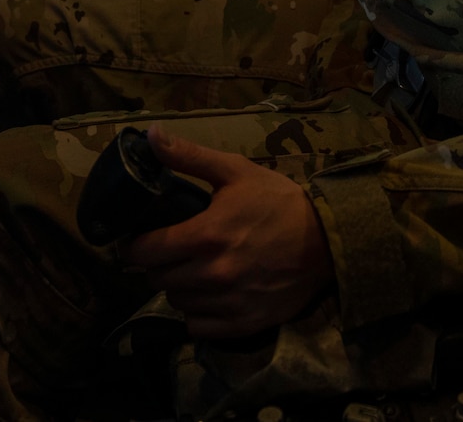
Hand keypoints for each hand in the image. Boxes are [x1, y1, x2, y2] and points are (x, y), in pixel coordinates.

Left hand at [121, 126, 333, 337]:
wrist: (326, 240)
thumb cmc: (278, 201)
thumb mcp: (236, 171)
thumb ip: (189, 156)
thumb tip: (150, 135)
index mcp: (205, 234)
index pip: (145, 251)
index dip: (135, 245)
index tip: (140, 239)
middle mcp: (212, 273)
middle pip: (157, 279)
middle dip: (158, 264)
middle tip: (170, 252)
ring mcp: (227, 302)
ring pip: (177, 302)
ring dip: (178, 287)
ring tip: (191, 271)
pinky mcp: (243, 324)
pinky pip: (198, 327)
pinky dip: (197, 313)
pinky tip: (209, 295)